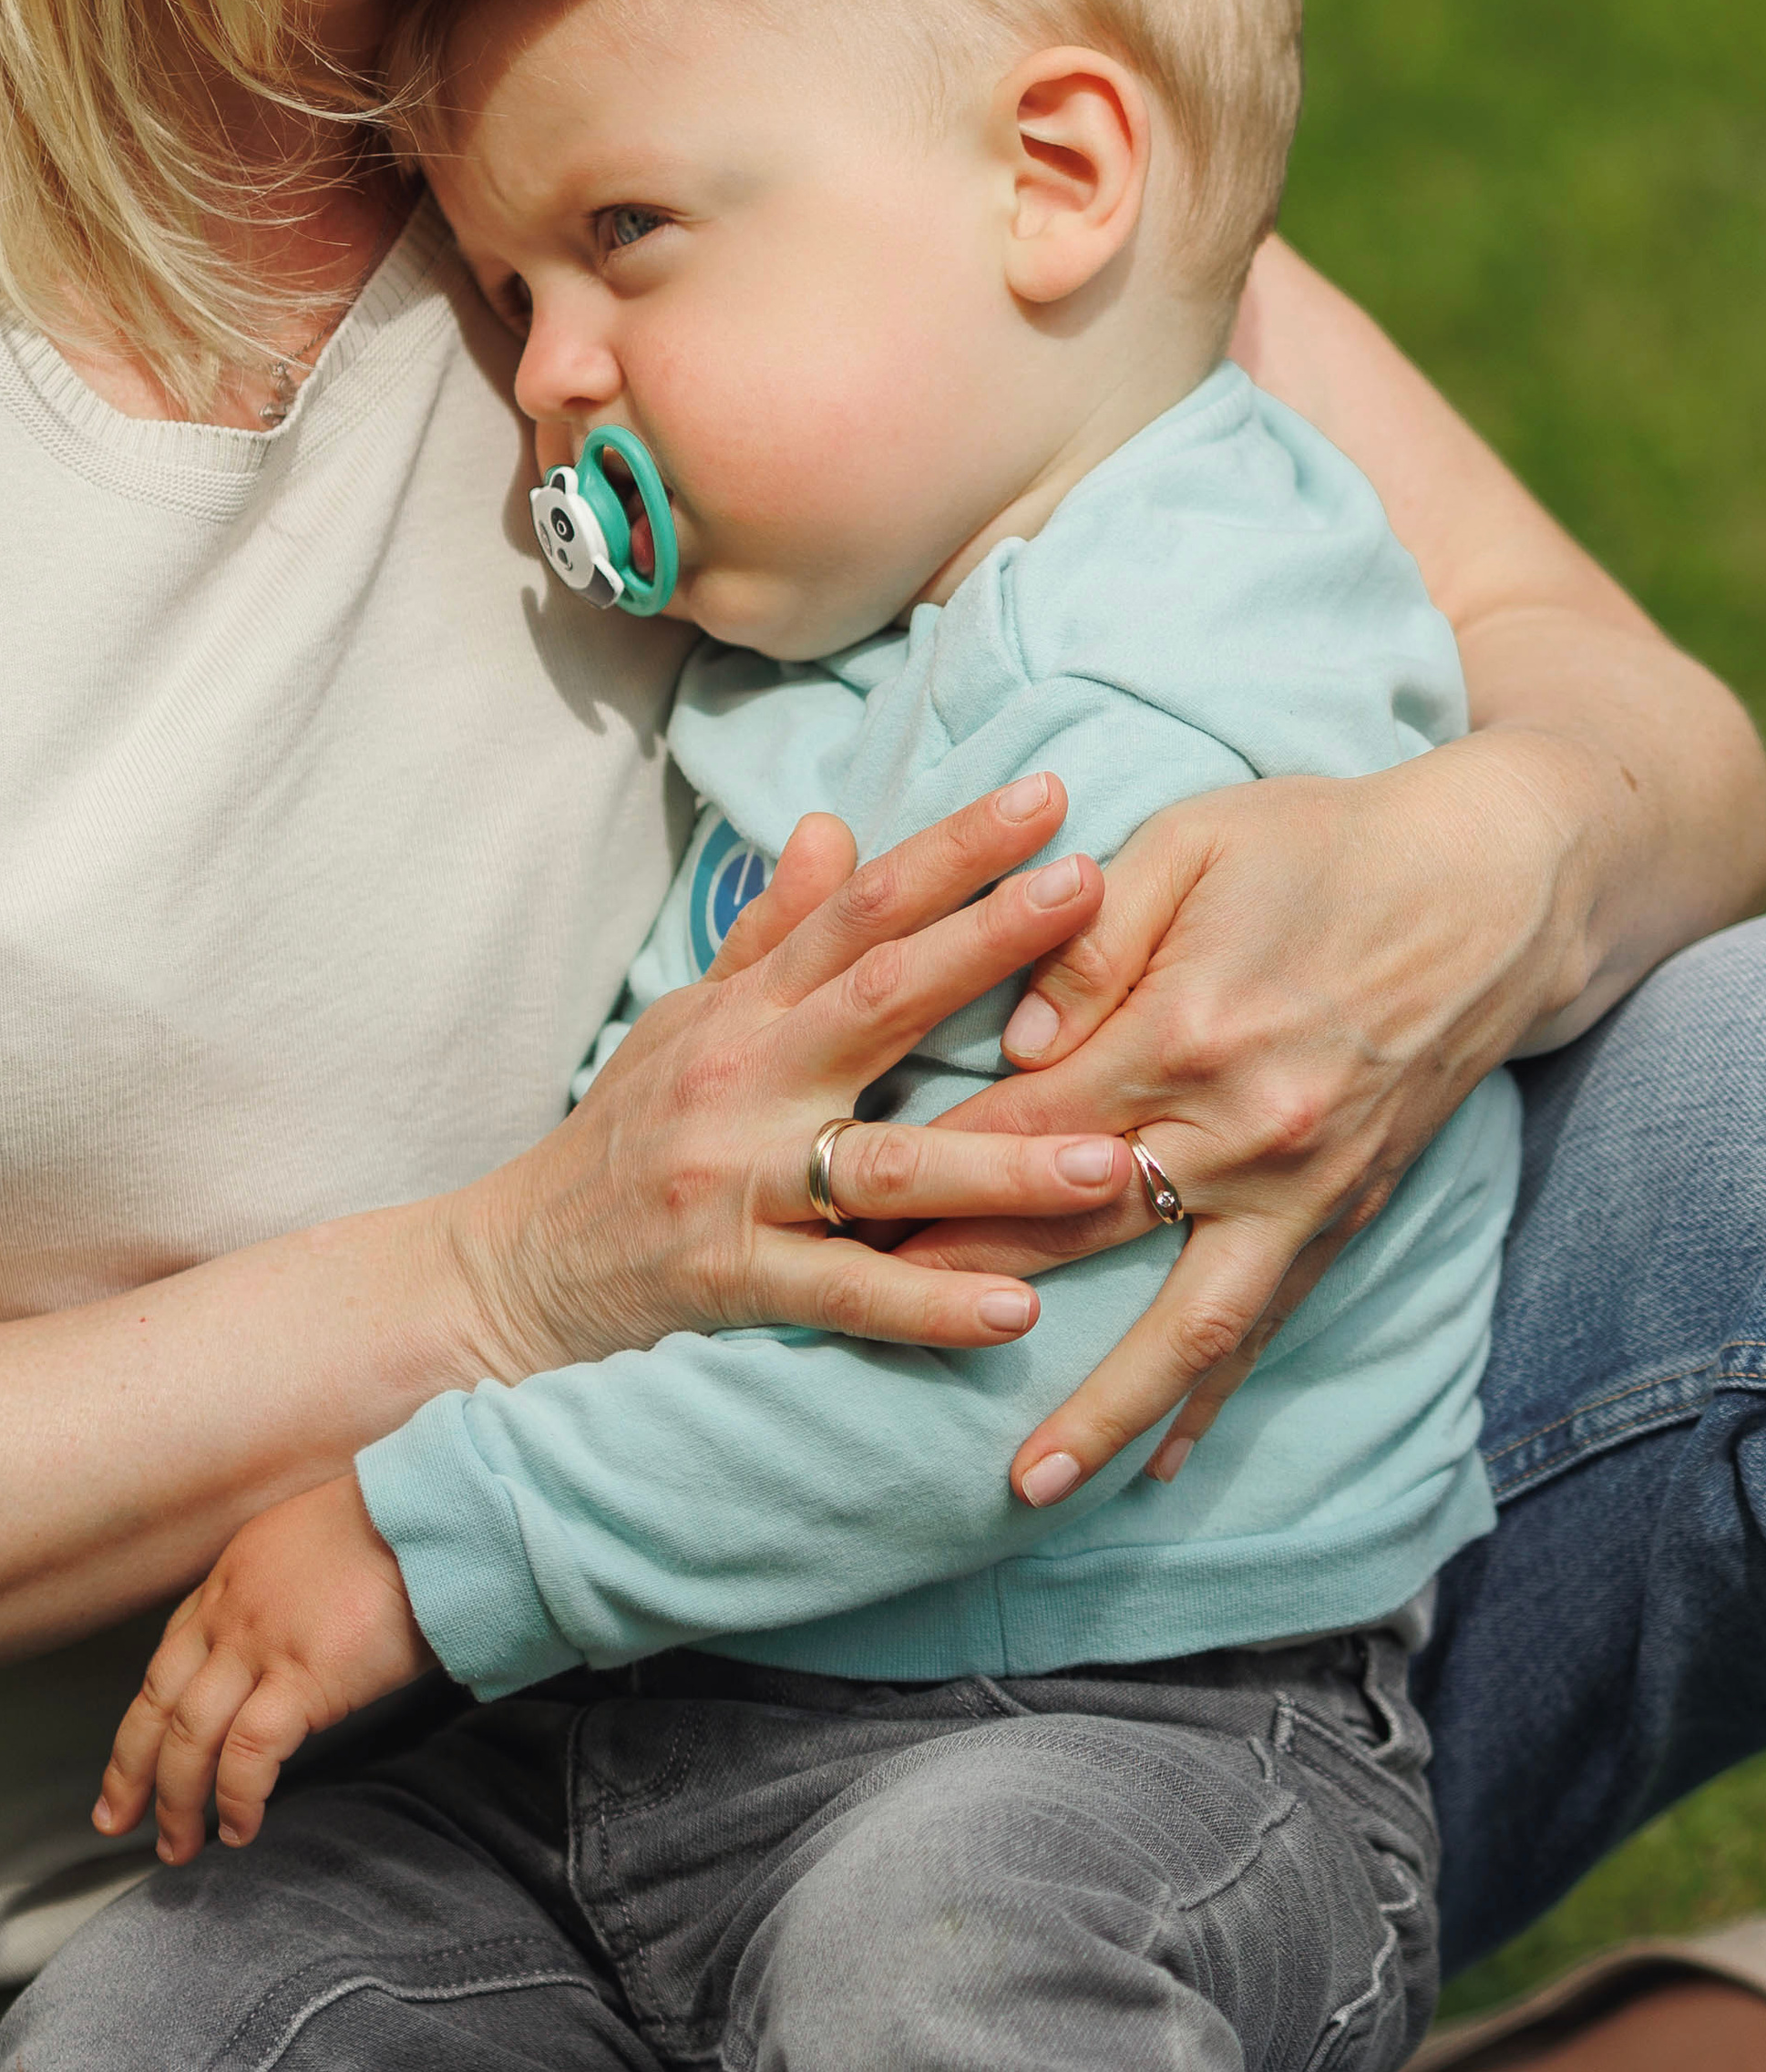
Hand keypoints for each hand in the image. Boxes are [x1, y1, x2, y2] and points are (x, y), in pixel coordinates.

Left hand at [97, 1477, 432, 1860]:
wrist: (428, 1516)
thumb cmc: (393, 1531)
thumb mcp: (311, 1549)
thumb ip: (283, 1596)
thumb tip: (292, 1644)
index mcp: (231, 1579)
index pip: (168, 1657)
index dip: (142, 1717)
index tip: (131, 1759)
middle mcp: (229, 1613)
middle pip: (157, 1702)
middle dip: (130, 1770)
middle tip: (116, 1821)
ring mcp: (259, 1646)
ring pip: (188, 1737)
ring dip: (176, 1802)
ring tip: (178, 1849)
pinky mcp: (300, 1678)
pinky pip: (248, 1754)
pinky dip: (236, 1799)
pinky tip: (240, 1829)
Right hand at [448, 779, 1138, 1378]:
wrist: (516, 1266)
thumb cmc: (621, 1137)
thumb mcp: (685, 1019)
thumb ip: (768, 932)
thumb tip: (831, 824)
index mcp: (746, 1011)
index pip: (859, 909)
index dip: (951, 851)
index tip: (1043, 799)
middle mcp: (746, 1079)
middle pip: (879, 995)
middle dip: (989, 941)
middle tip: (1092, 889)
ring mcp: (740, 1181)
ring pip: (886, 1165)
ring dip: (1002, 1163)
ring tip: (1112, 1158)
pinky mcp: (735, 1282)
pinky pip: (847, 1295)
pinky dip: (931, 1304)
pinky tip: (1018, 1309)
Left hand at [903, 736, 1584, 1501]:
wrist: (1489, 887)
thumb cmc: (1321, 842)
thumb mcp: (1190, 844)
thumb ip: (1090, 938)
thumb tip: (1015, 1039)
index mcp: (1185, 1030)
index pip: (1021, 1126)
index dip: (924, 1174)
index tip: (838, 1216)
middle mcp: (1245, 1132)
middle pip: (1077, 1233)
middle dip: (965, 1289)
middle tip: (864, 1341)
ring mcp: (1303, 1187)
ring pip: (1186, 1325)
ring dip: (1103, 1409)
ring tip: (1026, 1484)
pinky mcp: (1347, 1213)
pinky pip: (1268, 1324)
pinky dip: (1211, 1398)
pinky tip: (1161, 1462)